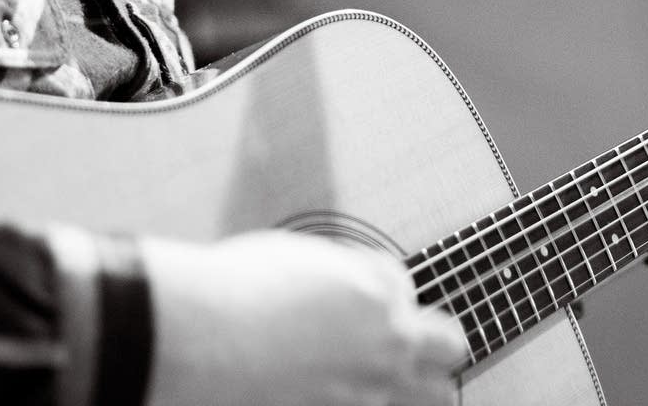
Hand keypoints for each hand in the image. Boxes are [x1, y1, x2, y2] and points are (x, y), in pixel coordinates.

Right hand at [143, 229, 468, 405]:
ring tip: (393, 383)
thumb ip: (340, 275)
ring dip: (421, 387)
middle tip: (404, 346)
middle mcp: (386, 344)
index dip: (378, 294)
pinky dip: (373, 403)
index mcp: (377, 291)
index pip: (404, 288)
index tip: (359, 303)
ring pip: (436, 398)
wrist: (198, 339)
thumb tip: (347, 286)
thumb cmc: (235, 292)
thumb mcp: (298, 256)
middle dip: (432, 344)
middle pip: (449, 345)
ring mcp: (368, 393)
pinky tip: (344, 396)